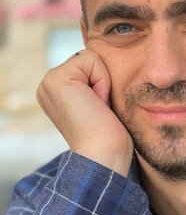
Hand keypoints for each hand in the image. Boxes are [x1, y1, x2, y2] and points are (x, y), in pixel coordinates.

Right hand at [36, 49, 132, 175]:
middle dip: (102, 83)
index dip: (103, 85)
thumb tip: (104, 66)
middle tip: (99, 111)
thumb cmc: (109, 139)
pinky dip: (102, 82)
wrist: (104, 156)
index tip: (99, 112)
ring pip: (91, 58)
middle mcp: (47, 86)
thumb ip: (93, 85)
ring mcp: (49, 82)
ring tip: (97, 109)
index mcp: (56, 93)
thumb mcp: (99, 105)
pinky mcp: (57, 79)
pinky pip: (92, 59)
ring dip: (103, 84)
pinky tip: (97, 104)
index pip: (88, 67)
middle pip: (89, 60)